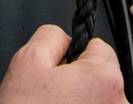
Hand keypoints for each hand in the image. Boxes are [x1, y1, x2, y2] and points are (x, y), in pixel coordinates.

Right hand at [0, 25, 126, 102]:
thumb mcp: (27, 60)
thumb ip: (52, 36)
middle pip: (101, 78)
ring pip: (98, 103)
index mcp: (105, 77)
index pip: (98, 47)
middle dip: (78, 84)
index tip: (58, 74)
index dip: (73, 57)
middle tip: (51, 100)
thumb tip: (65, 39)